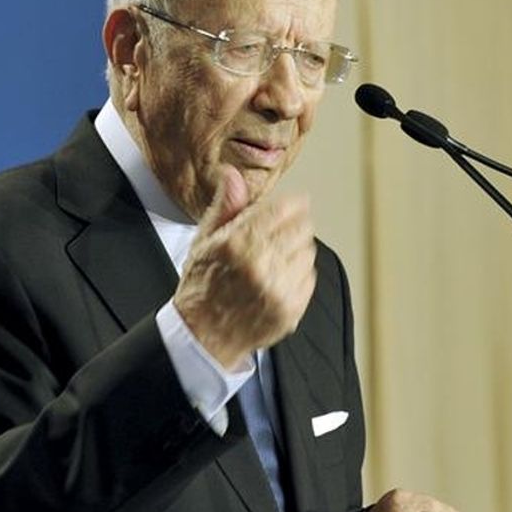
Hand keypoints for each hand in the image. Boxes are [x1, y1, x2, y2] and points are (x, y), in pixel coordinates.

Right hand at [174, 165, 316, 369]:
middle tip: (281, 232)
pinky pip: (309, 278)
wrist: (202, 336)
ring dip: (297, 250)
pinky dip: (299, 274)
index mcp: (238, 244)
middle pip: (303, 228)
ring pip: (309, 252)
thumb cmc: (202, 285)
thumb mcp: (206, 240)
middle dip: (295, 225)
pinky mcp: (290, 309)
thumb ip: (226, 206)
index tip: (293, 204)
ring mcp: (278, 290)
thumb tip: (233, 175)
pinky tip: (278, 278)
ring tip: (275, 258)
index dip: (293, 203)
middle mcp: (260, 266)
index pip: (285, 209)